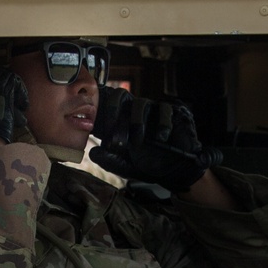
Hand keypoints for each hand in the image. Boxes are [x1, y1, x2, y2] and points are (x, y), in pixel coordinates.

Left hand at [89, 90, 220, 192]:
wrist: (174, 172)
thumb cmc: (149, 166)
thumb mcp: (126, 166)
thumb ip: (109, 160)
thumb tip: (92, 153)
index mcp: (121, 120)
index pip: (107, 106)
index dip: (101, 112)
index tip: (98, 129)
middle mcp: (135, 112)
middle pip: (120, 96)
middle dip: (114, 112)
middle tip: (113, 132)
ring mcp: (153, 110)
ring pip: (141, 103)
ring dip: (136, 122)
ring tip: (138, 142)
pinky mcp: (172, 113)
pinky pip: (164, 109)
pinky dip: (161, 123)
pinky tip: (161, 138)